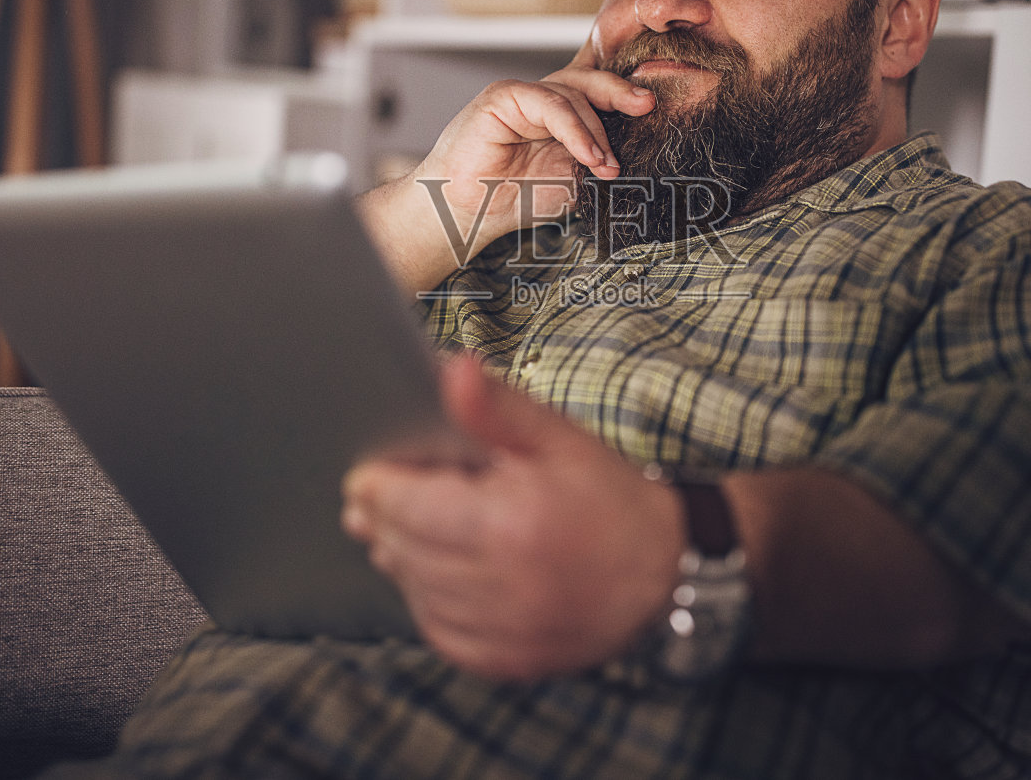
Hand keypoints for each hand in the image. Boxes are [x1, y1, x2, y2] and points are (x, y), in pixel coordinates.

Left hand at [341, 354, 682, 680]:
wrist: (663, 572)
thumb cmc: (608, 497)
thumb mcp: (557, 438)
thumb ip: (496, 406)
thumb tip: (451, 370)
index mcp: (511, 524)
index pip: (409, 507)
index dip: (378, 486)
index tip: (366, 473)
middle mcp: (502, 585)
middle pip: (403, 548)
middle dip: (382, 519)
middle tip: (369, 498)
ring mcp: (502, 631)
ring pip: (414, 590)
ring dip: (400, 557)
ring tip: (401, 529)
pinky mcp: (503, 660)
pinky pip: (438, 628)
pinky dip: (427, 598)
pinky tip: (436, 572)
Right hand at [412, 31, 655, 250]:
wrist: (468, 214)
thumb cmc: (514, 199)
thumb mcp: (573, 179)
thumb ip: (598, 158)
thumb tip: (639, 151)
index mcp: (557, 116)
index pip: (594, 93)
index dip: (622, 95)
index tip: (652, 107)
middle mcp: (540, 100)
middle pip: (587, 81)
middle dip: (620, 92)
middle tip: (646, 107)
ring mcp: (520, 95)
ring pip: (572, 93)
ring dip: (596, 132)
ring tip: (606, 165)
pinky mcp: (502, 97)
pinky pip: (549, 103)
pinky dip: (575, 130)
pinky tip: (589, 156)